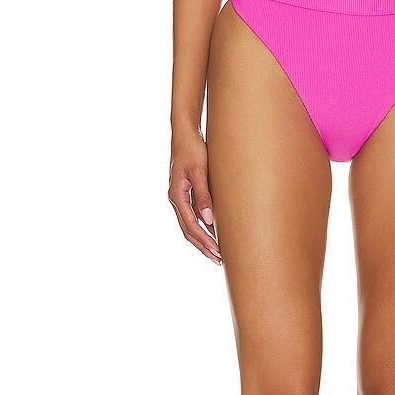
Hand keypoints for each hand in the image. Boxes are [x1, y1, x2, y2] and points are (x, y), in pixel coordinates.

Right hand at [168, 125, 222, 266]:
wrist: (185, 134)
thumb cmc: (193, 149)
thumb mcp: (200, 171)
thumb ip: (204, 196)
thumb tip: (209, 221)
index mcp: (177, 196)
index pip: (191, 226)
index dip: (205, 241)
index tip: (218, 252)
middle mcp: (176, 199)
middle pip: (188, 230)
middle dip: (203, 246)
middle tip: (219, 260)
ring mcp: (180, 196)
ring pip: (189, 225)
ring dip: (202, 239)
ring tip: (216, 252)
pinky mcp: (186, 192)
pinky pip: (192, 215)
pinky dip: (202, 227)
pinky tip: (213, 232)